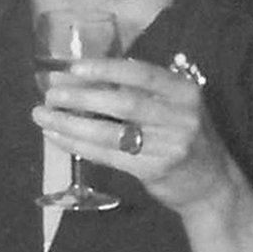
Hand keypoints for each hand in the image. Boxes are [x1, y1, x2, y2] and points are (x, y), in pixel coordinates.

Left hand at [35, 56, 236, 215]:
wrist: (210, 184)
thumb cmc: (185, 137)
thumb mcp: (175, 106)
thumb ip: (141, 91)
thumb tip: (83, 76)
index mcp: (184, 92)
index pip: (142, 73)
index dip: (106, 69)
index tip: (74, 67)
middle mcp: (180, 117)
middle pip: (123, 102)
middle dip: (82, 96)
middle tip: (50, 92)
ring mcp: (169, 146)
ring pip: (111, 132)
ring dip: (72, 123)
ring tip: (42, 115)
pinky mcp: (154, 171)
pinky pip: (109, 156)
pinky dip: (79, 145)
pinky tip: (58, 137)